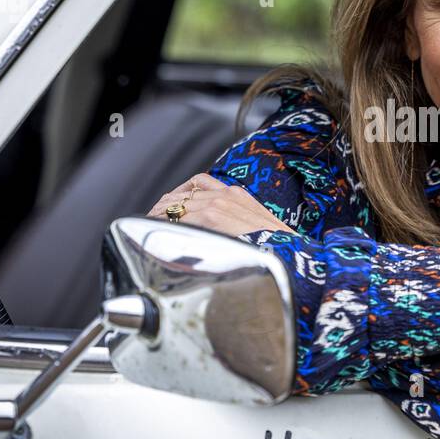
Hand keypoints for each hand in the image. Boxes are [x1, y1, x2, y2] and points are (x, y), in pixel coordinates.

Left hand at [146, 173, 293, 237]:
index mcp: (238, 195)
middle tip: (154, 218)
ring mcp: (218, 204)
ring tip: (151, 226)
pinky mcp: (212, 217)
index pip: (200, 183)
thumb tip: (229, 237)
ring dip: (161, 214)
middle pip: (183, 193)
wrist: (289, 255)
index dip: (181, 194)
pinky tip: (159, 232)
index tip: (172, 207)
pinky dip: (166, 222)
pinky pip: (179, 216)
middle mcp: (227, 195)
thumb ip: (241, 225)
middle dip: (167, 205)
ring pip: (177, 203)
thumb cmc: (277, 249)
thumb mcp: (261, 229)